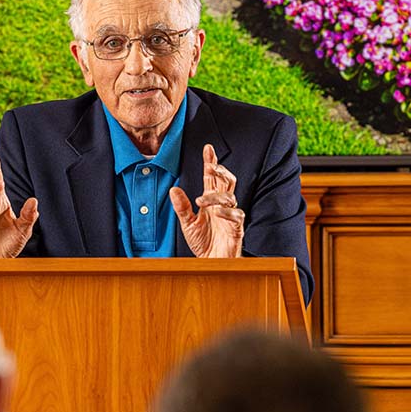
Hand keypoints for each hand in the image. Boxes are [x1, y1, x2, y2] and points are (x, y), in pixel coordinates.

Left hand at [170, 143, 243, 257]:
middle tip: (211, 166)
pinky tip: (217, 212)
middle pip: (226, 181)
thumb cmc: (203, 242)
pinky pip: (237, 215)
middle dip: (220, 171)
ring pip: (230, 196)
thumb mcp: (187, 224)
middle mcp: (221, 204)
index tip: (208, 148)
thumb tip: (173, 189)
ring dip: (216, 196)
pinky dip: (227, 212)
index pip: (211, 177)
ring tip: (202, 200)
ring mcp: (230, 215)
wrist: (212, 263)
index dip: (210, 162)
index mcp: (210, 200)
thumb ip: (182, 207)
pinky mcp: (237, 228)